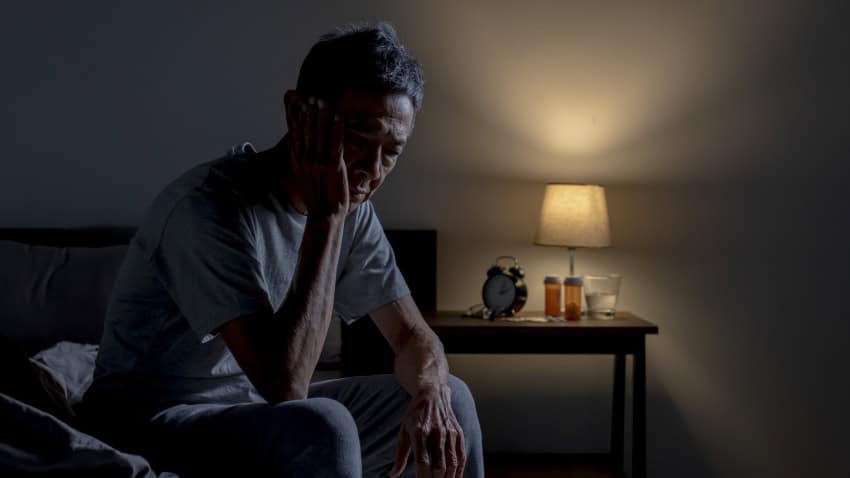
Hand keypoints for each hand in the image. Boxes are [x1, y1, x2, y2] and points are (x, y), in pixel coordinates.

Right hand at [284, 91, 348, 216]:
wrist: (323, 213)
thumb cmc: (317, 195)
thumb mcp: (304, 175)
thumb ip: (303, 159)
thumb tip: (301, 147)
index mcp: (298, 160)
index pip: (295, 133)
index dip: (295, 116)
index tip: (296, 101)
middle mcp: (306, 160)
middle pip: (306, 131)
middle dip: (308, 112)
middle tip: (311, 96)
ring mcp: (319, 163)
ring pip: (319, 135)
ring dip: (321, 116)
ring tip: (323, 102)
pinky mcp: (333, 167)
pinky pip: (335, 144)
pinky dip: (336, 129)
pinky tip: (339, 117)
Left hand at [390, 385, 465, 477]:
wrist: (432, 394)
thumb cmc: (415, 415)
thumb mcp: (403, 432)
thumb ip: (400, 456)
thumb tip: (393, 475)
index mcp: (419, 433)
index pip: (422, 463)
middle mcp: (436, 433)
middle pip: (439, 466)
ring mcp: (449, 432)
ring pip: (452, 463)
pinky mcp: (458, 433)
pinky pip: (461, 456)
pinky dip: (459, 470)